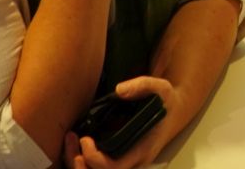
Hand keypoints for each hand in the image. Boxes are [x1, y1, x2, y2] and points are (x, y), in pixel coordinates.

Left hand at [62, 76, 176, 168]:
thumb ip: (143, 85)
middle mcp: (134, 162)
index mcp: (142, 149)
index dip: (94, 158)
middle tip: (72, 139)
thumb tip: (120, 90)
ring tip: (70, 142)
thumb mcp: (161, 88)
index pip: (114, 167)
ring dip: (77, 164)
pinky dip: (82, 162)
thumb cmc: (166, 103)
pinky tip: (76, 145)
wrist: (174, 113)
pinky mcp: (119, 160)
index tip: (85, 138)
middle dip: (78, 164)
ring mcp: (126, 163)